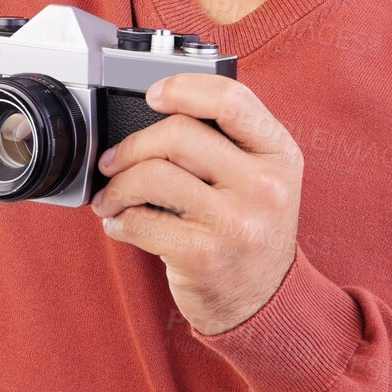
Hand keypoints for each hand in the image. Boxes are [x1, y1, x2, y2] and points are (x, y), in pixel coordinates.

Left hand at [90, 73, 302, 335]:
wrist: (264, 304)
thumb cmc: (252, 231)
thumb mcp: (265, 177)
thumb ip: (230, 139)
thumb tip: (161, 108)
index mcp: (280, 155)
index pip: (232, 100)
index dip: (184, 88)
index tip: (154, 94)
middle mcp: (265, 187)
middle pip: (180, 134)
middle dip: (133, 145)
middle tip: (114, 160)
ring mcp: (236, 223)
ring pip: (154, 175)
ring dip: (118, 185)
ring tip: (111, 196)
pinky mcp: (205, 256)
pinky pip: (142, 221)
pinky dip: (119, 220)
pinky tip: (121, 223)